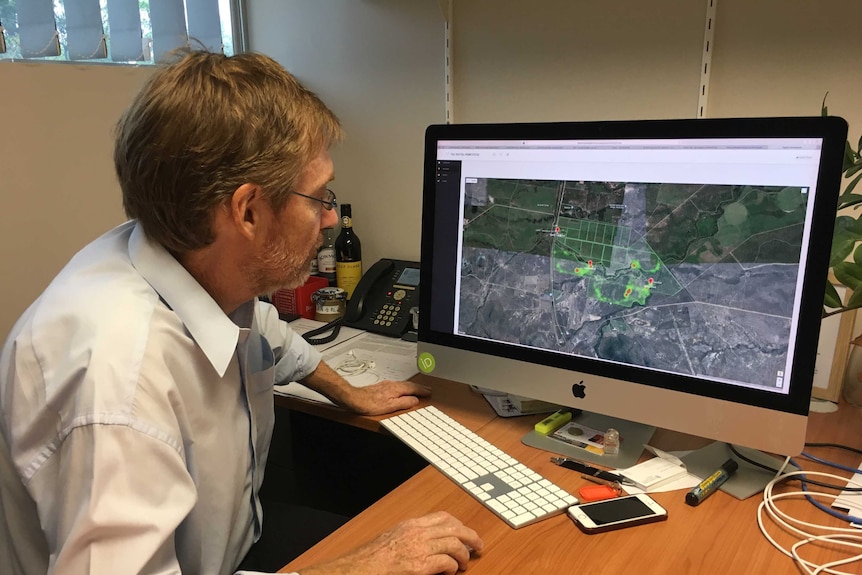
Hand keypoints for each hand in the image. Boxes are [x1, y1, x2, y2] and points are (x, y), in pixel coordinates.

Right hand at [298, 511, 482, 574]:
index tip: (466, 532)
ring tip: (465, 564)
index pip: (443, 517)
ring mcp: (419, 549)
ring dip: (464, 556)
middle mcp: (417, 533)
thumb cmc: (371, 559)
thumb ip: (411, 536)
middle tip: (478, 546)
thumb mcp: (393, 538)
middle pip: (454, 528)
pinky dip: (453, 568)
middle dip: (470, 537)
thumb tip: (428, 542)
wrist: (358, 569)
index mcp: (411, 524)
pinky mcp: (420, 567)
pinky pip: (447, 564)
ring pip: (455, 545)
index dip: (459, 524)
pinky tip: (452, 573)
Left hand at [344, 380, 430, 415]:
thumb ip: (404, 403)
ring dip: (412, 387)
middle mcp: (392, 385)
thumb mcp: (390, 406)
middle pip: (409, 385)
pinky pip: (397, 385)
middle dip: (419, 387)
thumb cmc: (370, 404)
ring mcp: (386, 385)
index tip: (429, 392)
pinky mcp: (381, 387)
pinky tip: (402, 390)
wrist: (354, 399)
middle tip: (427, 389)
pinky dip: (404, 388)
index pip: (413, 389)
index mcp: (396, 389)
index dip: (422, 390)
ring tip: (417, 390)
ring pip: (403, 385)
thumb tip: (414, 400)